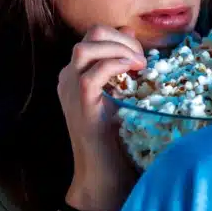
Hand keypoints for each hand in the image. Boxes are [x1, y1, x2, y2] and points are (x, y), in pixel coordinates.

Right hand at [57, 26, 144, 210]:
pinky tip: (134, 74)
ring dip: (119, 50)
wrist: (104, 175)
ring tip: (139, 66)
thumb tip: (133, 36)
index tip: (142, 56)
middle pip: (90, 35)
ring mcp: (70, 89)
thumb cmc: (117, 139)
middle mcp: (68, 77)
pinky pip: (93, 73)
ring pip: (86, 48)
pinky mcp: (80, 103)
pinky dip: (116, 65)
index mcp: (77, 74)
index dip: (122, 38)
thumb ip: (123, 67)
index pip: (95, 36)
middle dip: (122, 40)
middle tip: (142, 61)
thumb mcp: (123, 96)